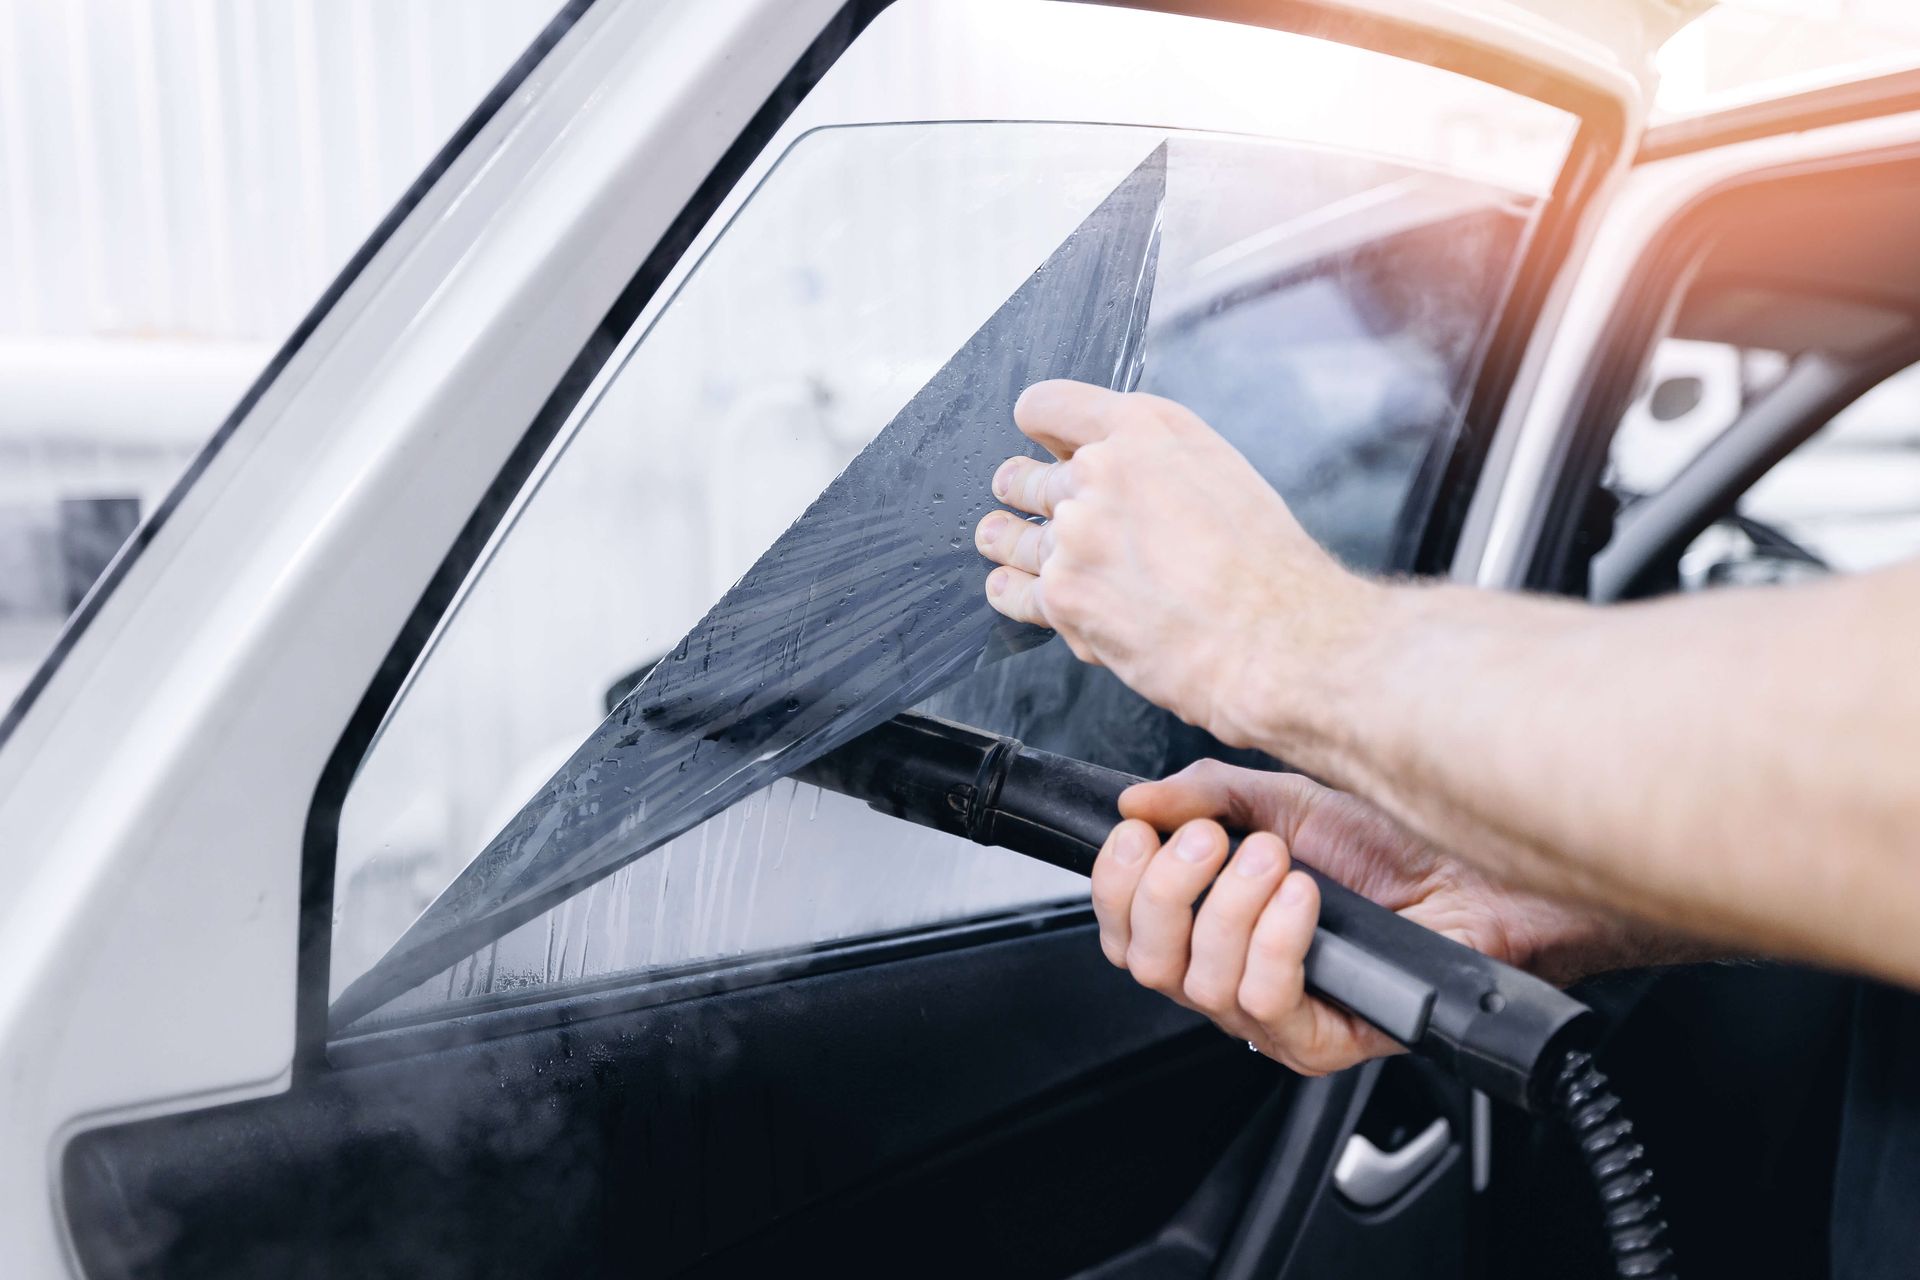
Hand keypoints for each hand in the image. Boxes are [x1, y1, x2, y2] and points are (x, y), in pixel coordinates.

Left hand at [974, 379, 1376, 748]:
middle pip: (1028, 474)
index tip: (1039, 437)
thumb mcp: (1222, 475)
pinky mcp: (1062, 593)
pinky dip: (1012, 591)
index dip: (1041, 425)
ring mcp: (1074, 533)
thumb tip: (1126, 475)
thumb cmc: (1266, 568)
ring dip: (1007, 537)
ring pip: (1014, 532)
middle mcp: (1100, 471)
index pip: (1051, 406)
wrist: (1272, 638)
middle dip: (1024, 487)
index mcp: (1145, 429)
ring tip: (998, 537)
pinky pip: (1013, 590)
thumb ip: (1159, 463)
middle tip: (1018, 492)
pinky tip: (1008, 587)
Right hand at [1093, 761, 1644, 1075]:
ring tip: (1280, 862)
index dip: (1114, 882)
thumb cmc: (1399, 845)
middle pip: (1142, 960)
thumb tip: (1136, 803)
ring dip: (1232, 905)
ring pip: (1198, 982)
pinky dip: (1275, 940)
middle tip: (1213, 841)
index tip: (1140, 832)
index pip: (1119, 929)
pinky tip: (1305, 901)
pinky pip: (1263, 1004)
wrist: (1483, 876)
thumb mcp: (1284, 801)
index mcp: (1211, 924)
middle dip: (1168, 888)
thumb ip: (1204, 796)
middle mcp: (1232, 975)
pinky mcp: (1323, 1041)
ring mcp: (1276, 1014)